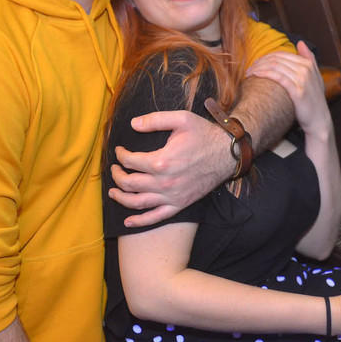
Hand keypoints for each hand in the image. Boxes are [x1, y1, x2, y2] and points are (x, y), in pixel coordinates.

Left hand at [108, 109, 229, 226]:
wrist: (227, 153)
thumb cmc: (204, 134)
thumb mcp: (181, 119)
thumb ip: (155, 120)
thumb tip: (133, 124)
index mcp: (161, 161)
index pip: (130, 161)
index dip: (121, 155)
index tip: (119, 151)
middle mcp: (164, 182)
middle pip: (129, 183)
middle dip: (117, 176)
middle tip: (114, 169)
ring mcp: (172, 196)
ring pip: (138, 203)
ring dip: (121, 198)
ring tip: (113, 192)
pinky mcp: (180, 205)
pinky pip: (156, 217)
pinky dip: (140, 221)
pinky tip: (128, 222)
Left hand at [247, 41, 328, 137]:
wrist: (318, 120)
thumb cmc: (313, 99)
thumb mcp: (315, 77)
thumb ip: (309, 59)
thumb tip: (300, 43)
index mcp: (308, 63)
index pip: (281, 54)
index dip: (265, 57)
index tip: (255, 64)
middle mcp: (306, 68)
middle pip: (276, 59)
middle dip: (259, 62)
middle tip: (249, 69)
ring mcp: (303, 79)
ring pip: (275, 66)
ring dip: (259, 67)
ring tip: (249, 73)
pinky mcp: (298, 90)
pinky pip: (278, 77)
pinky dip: (265, 73)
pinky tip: (256, 75)